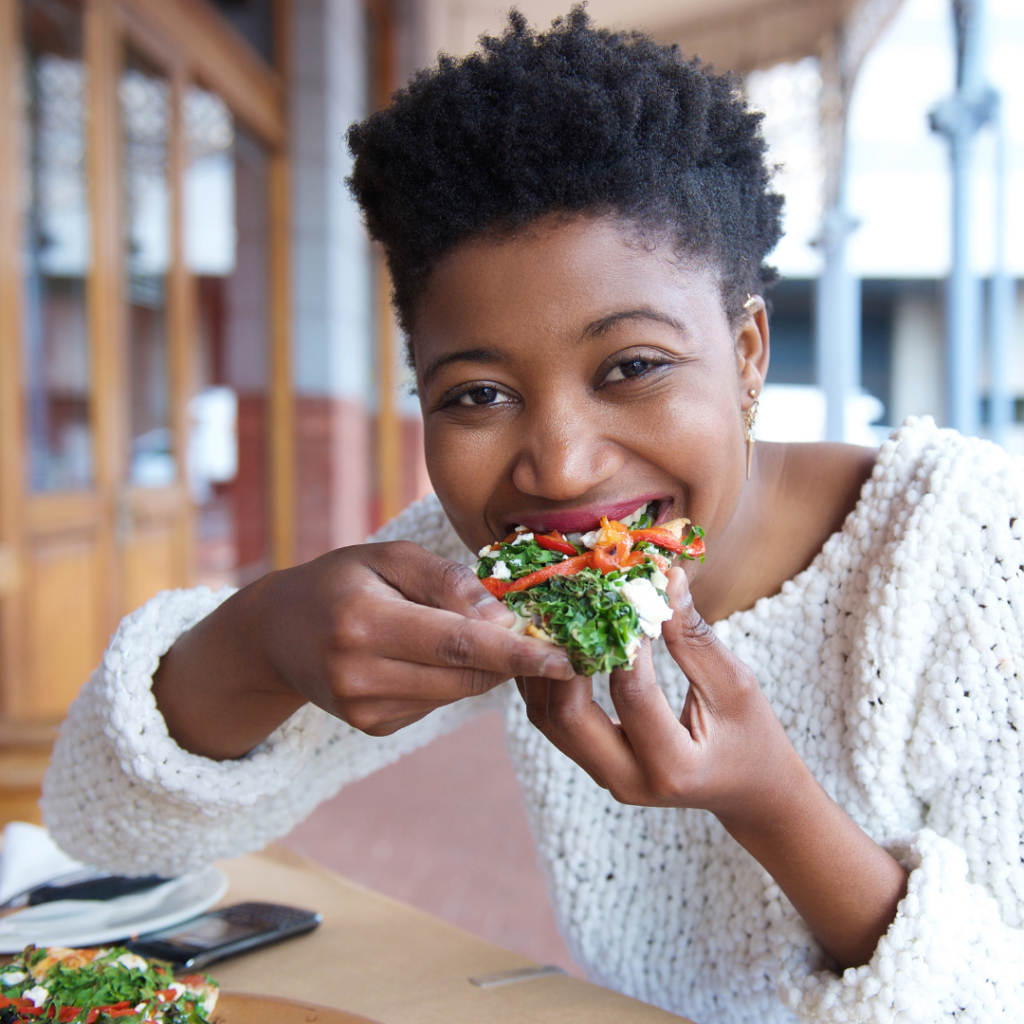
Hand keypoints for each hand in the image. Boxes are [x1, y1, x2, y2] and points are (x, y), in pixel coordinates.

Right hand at [154, 541, 573, 758]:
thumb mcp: (387, 557)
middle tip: (543, 633)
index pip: (457, 644)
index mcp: (362, 622)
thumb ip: (444, 581)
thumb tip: (500, 617)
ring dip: (484, 667)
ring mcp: (364, 709)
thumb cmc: (341, 580)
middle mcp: (359, 674)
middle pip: (464, 675)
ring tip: (475, 631)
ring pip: (456, 693)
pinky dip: (451, 678)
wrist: (278, 633)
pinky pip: (437, 702)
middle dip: (512, 658)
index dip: (516, 653)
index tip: (565, 658)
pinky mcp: (373, 727)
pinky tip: (428, 653)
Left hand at [518, 566, 908, 969]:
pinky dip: (548, 680)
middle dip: (561, 656)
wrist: (752, 793)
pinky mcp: (595, 764)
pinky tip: (552, 642)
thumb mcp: (735, 685)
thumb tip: (666, 578)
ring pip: (549, 720)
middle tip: (568, 604)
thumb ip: (694, 636)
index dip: (622, 639)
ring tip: (549, 617)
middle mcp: (630, 781)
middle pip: (567, 716)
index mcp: (672, 766)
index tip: (619, 593)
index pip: (631, 693)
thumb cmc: (752, 737)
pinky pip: (555, 721)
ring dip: (543, 667)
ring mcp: (607, 777)